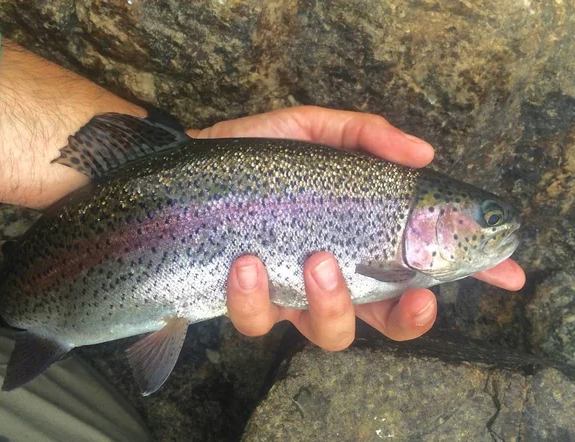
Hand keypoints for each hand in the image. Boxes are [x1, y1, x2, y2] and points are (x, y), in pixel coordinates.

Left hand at [188, 106, 525, 349]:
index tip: (504, 274)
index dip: (464, 275)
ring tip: (314, 260)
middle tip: (408, 294)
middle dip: (406, 317)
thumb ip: (364, 135)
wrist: (182, 169)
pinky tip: (246, 262)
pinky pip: (259, 322)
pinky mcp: (245, 304)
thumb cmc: (253, 152)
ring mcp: (289, 295)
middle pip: (385, 320)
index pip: (420, 264)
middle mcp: (331, 275)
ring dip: (330, 304)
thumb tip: (423, 153)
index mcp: (356, 239)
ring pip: (328, 333)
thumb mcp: (311, 130)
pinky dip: (257, 298)